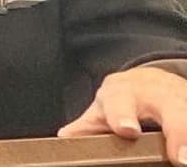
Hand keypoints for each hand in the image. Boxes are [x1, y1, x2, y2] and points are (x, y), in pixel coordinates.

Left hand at [58, 66, 186, 165]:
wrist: (150, 82)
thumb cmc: (123, 101)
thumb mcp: (103, 109)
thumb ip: (86, 127)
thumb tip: (65, 139)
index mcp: (123, 92)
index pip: (121, 101)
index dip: (123, 114)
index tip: (127, 131)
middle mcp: (157, 93)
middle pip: (171, 106)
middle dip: (178, 129)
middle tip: (181, 158)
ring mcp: (182, 99)